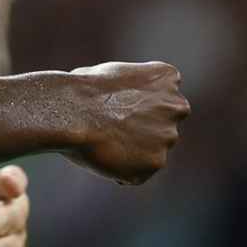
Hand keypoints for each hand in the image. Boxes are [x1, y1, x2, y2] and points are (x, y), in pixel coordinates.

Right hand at [64, 62, 189, 183]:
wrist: (69, 112)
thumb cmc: (79, 90)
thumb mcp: (110, 75)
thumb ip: (129, 90)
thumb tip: (122, 109)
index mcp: (167, 77)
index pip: (160, 96)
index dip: (134, 103)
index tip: (113, 103)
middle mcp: (177, 107)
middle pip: (160, 125)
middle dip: (139, 129)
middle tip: (106, 127)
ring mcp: (169, 137)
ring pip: (150, 151)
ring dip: (129, 150)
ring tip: (99, 140)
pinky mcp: (156, 163)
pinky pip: (137, 172)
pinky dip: (121, 170)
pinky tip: (101, 154)